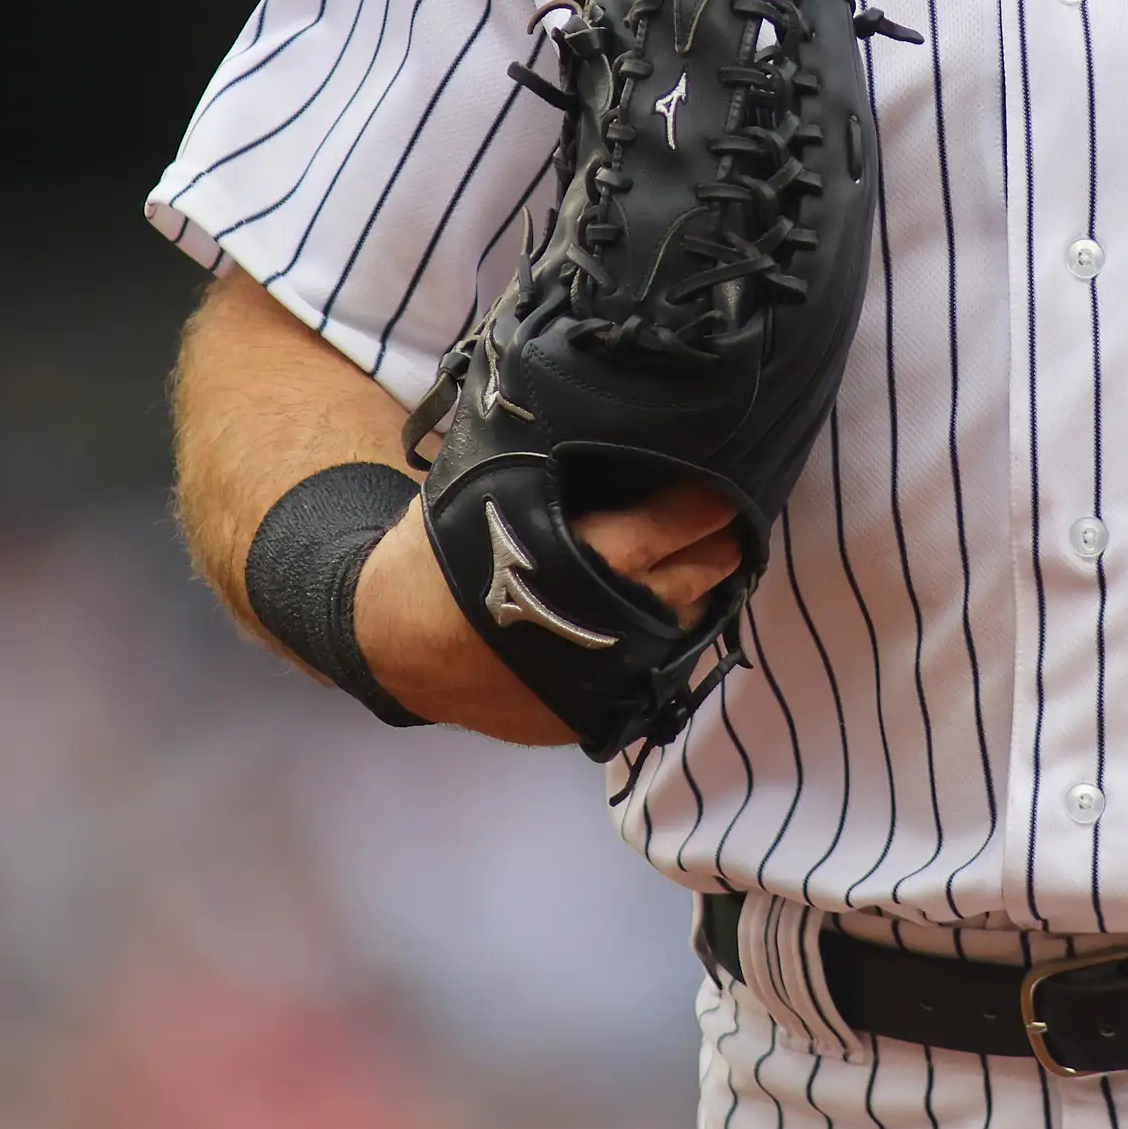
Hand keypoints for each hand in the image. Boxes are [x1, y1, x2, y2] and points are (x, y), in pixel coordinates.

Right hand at [351, 481, 745, 743]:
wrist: (394, 642)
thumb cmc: (440, 554)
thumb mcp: (487, 488)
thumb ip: (549, 465)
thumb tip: (598, 415)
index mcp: (584, 559)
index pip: (673, 526)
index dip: (705, 504)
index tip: (724, 484)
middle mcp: (607, 624)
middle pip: (694, 579)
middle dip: (718, 547)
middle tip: (732, 521)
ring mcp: (604, 679)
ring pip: (683, 630)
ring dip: (700, 594)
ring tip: (708, 561)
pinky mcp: (594, 713)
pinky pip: (654, 673)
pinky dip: (666, 639)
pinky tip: (667, 610)